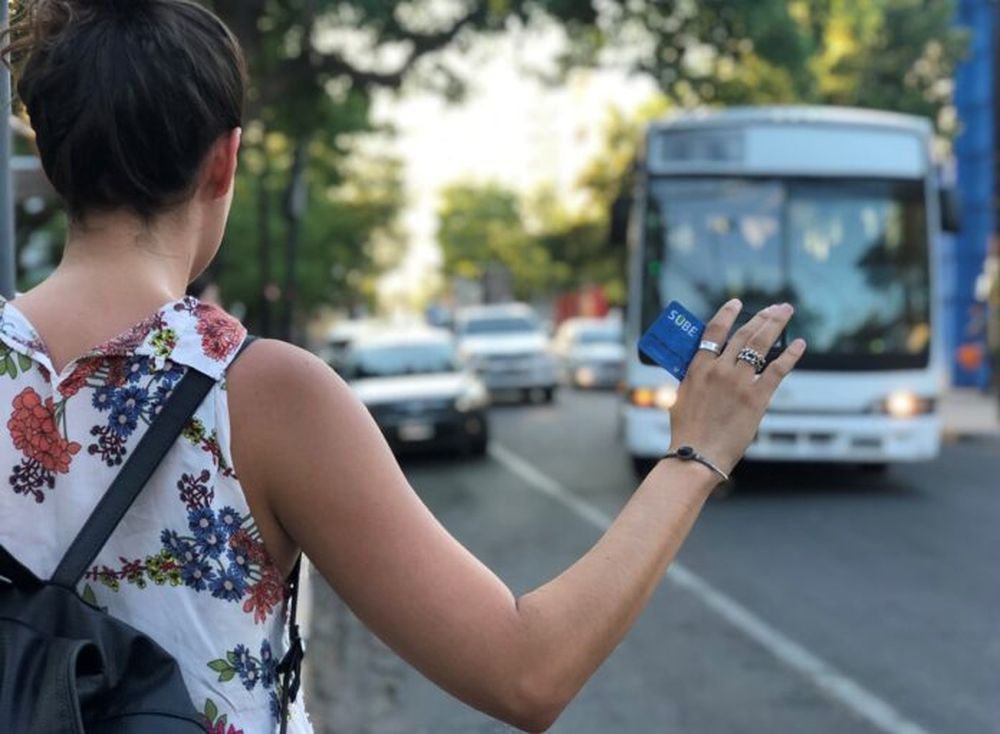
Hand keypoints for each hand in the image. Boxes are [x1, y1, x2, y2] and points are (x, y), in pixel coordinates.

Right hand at [667, 299, 806, 474]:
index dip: (727, 314)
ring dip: (776, 325)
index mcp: (698, 367)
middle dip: (762, 317)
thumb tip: (705, 366)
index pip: (714, 331)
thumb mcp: (681, 396)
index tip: (737, 303)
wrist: (697, 453)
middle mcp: (719, 369)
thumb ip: (694, 377)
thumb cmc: (687, 431)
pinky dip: (790, 355)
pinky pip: (777, 370)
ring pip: (760, 344)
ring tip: (786, 312)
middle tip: (775, 307)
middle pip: (744, 334)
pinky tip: (800, 344)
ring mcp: (739, 382)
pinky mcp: (757, 398)